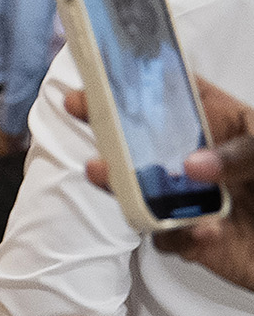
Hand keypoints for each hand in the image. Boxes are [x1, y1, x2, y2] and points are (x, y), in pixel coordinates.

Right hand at [72, 83, 253, 290]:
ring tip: (100, 172)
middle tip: (78, 108)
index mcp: (229, 129)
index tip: (107, 72)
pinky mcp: (198, 243)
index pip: (184, 97)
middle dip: (112, 126)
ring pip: (144, 192)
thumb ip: (243, 154)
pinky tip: (205, 234)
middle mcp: (206, 164)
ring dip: (121, 185)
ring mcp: (198, 203)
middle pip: (150, 142)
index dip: (146, 82)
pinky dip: (180, 237)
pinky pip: (170, 240)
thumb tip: (189, 166)